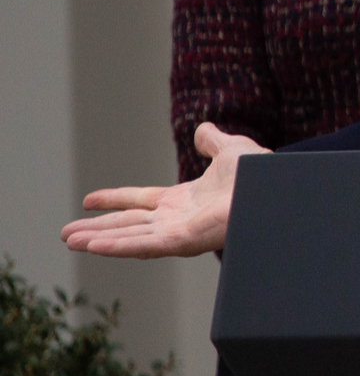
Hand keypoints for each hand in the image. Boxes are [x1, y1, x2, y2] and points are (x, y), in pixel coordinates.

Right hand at [60, 123, 266, 258]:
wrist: (278, 187)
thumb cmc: (262, 174)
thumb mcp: (232, 150)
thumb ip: (214, 142)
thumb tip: (203, 129)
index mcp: (184, 200)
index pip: (140, 201)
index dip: (114, 200)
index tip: (88, 200)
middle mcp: (177, 219)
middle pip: (128, 225)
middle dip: (97, 229)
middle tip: (65, 234)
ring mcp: (179, 232)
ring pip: (130, 238)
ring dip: (99, 240)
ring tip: (70, 240)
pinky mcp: (185, 242)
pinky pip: (145, 246)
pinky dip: (118, 246)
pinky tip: (94, 246)